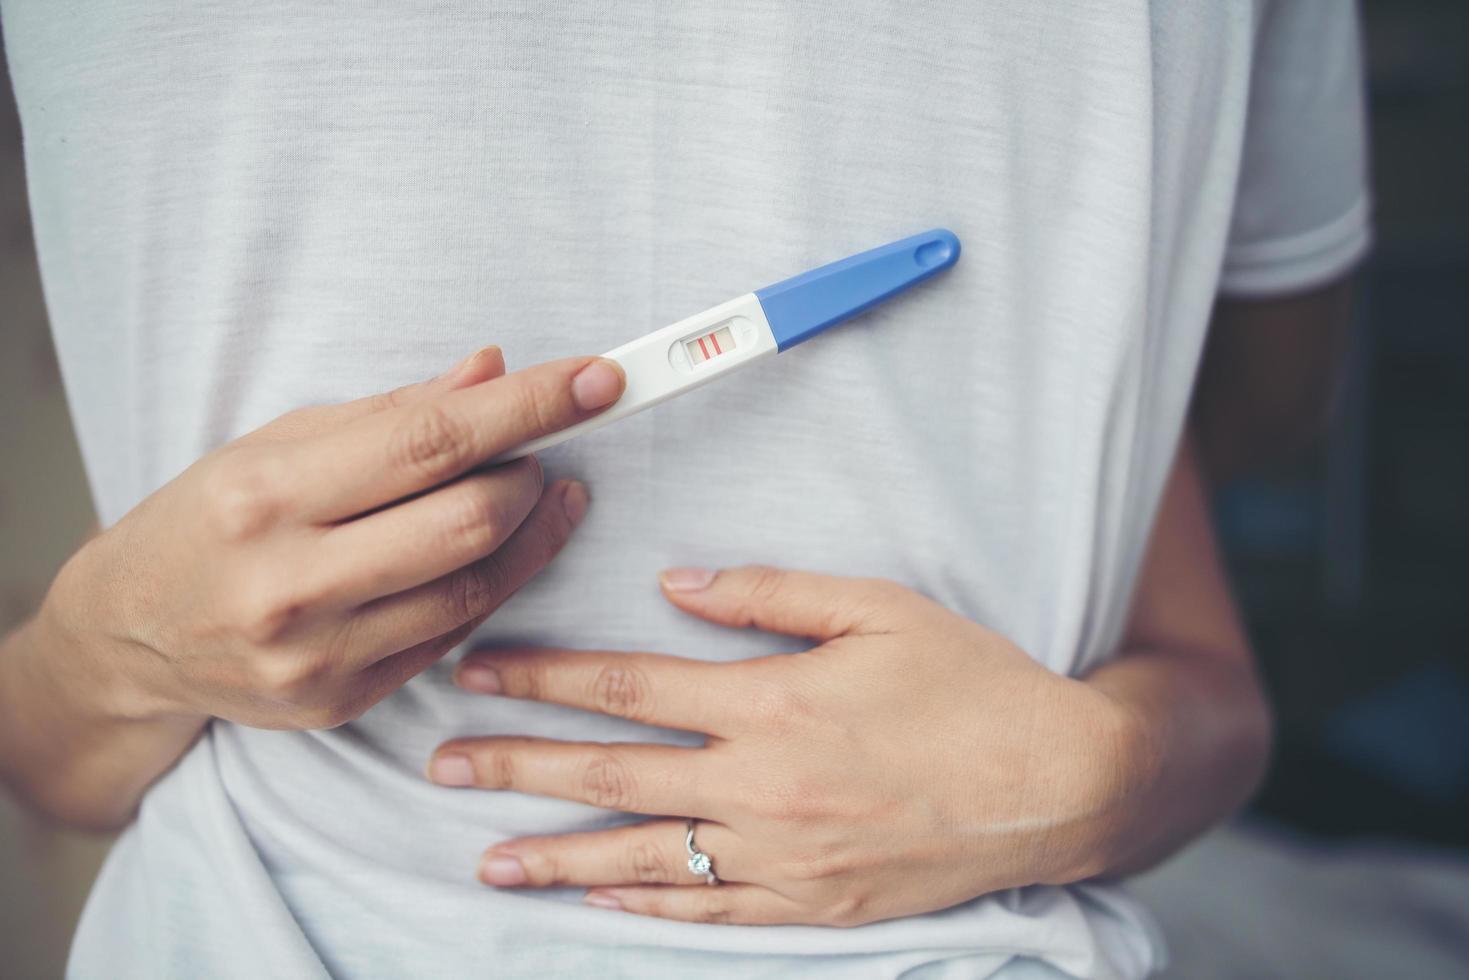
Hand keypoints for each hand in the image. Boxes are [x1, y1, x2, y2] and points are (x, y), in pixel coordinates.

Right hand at [44, 346, 624, 730]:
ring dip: (533, 529)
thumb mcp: (277, 443)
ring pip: (476, 585)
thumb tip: (493, 371)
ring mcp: (317, 654)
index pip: (429, 441)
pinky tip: (498, 548)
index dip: (530, 407)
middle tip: (542, 446)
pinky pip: (453, 631)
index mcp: (265, 495)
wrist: (129, 637)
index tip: (599, 379)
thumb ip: (392, 412)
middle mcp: (289, 582)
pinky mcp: (342, 700)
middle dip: (532, 472)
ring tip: (537, 490)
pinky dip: (492, 580)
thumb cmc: (210, 520)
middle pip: (469, 522)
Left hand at [427, 566, 1145, 926]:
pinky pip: (707, 911)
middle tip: (441, 763)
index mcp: (772, 702)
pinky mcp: (811, 903)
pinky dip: (641, 905)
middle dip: (517, 766)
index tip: (480, 670)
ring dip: (555, 855)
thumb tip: (677, 585)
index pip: (628, 686)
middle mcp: (761, 785)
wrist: (1056, 782)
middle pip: (612, 775)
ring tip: (485, 860)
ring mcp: (783, 855)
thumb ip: (770, 594)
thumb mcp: (879, 609)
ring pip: (642, 856)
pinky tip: (592, 898)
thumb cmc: (969, 685)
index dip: (545, 677)